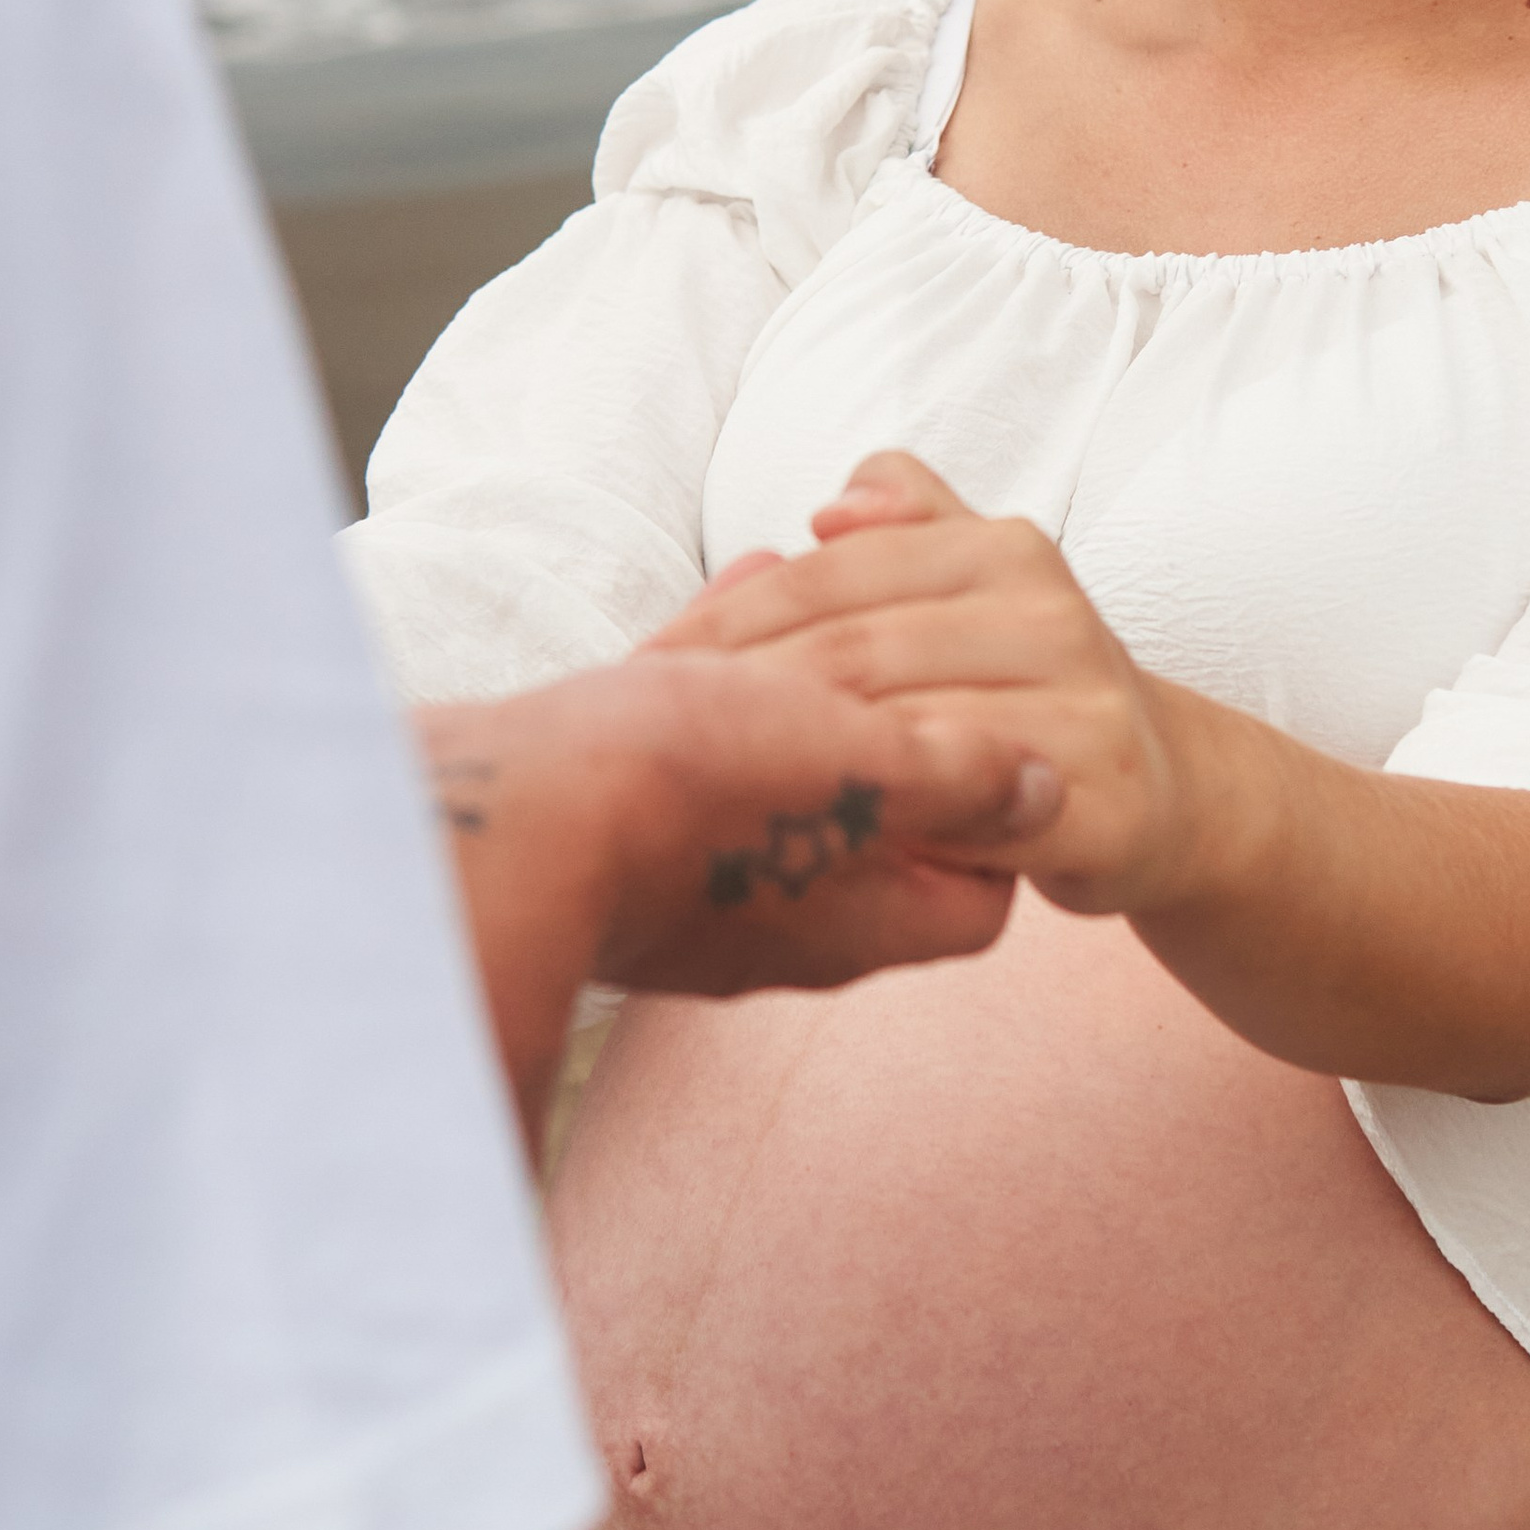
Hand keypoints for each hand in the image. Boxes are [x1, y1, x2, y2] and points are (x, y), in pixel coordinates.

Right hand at [419, 642, 1059, 1136]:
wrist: (482, 830)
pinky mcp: (617, 847)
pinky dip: (722, 686)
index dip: (999, 810)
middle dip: (890, 733)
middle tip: (899, 646)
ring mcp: (692, 897)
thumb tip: (1046, 787)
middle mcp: (780, 930)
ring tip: (811, 598)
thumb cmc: (679, 795)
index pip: (979, 893)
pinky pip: (696, 767)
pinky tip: (728, 602)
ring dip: (800, 695)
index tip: (990, 726)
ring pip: (776, 789)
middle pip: (878, 838)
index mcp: (859, 922)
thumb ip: (955, 777)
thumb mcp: (855, 767)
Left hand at [676, 455, 1232, 919]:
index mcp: (1003, 549)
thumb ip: (907, 517)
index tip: (648, 674)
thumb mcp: (973, 580)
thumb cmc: (1028, 684)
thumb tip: (828, 505)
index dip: (724, 626)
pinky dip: (890, 837)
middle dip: (740, 707)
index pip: (827, 576)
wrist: (1164, 791)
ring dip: (801, 775)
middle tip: (659, 748)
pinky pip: (965, 821)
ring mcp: (1087, 706)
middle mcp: (1053, 613)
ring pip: (900, 738)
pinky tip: (826, 853)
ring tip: (717, 801)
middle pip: (850, 659)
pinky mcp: (1103, 801)